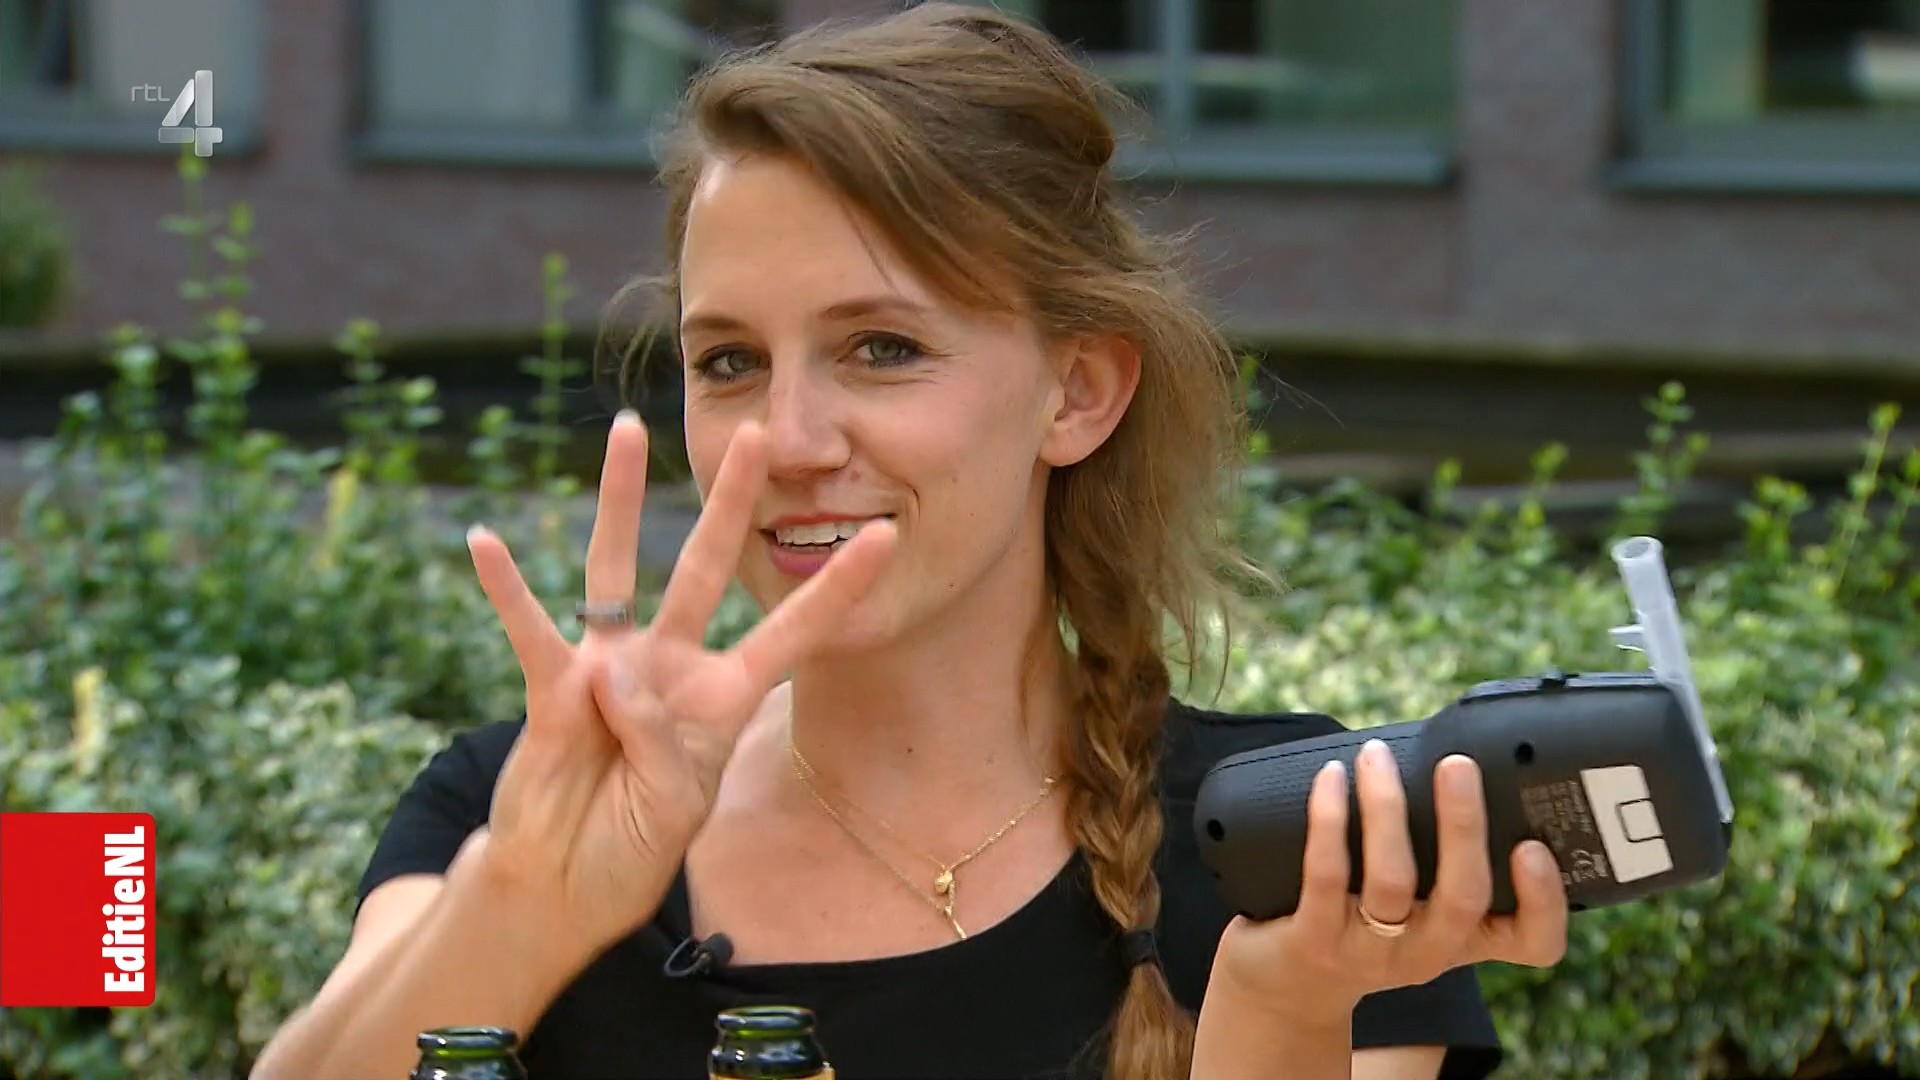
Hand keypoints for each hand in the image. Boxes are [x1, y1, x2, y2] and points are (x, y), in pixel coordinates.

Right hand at [461, 411, 895, 952]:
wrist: (563, 882)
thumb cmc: (630, 847)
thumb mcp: (673, 809)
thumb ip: (658, 744)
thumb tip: (611, 674)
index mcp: (722, 698)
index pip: (791, 633)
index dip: (836, 589)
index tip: (889, 536)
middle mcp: (669, 665)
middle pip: (704, 567)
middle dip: (730, 502)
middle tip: (752, 432)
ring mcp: (609, 667)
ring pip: (618, 567)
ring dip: (622, 500)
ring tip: (628, 430)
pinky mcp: (553, 684)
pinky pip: (530, 626)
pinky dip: (507, 587)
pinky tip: (484, 542)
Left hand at [1211, 739, 1568, 1027]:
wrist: (1288, 985)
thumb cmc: (1364, 921)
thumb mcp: (1419, 902)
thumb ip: (1445, 850)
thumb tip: (1456, 749)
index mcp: (1466, 940)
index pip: (1533, 942)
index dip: (1544, 901)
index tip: (1532, 846)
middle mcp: (1427, 953)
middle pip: (1463, 898)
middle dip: (1462, 825)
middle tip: (1456, 763)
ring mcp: (1371, 953)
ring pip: (1391, 881)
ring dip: (1385, 808)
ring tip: (1374, 755)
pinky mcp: (1315, 942)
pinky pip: (1327, 876)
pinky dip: (1329, 820)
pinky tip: (1330, 779)